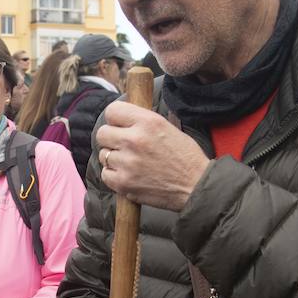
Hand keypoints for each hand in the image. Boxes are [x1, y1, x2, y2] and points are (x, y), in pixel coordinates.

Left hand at [94, 102, 209, 211]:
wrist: (196, 186)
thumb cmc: (186, 158)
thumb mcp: (168, 127)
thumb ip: (143, 121)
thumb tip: (123, 117)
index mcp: (148, 122)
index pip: (112, 111)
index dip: (114, 118)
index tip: (119, 125)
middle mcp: (135, 140)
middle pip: (102, 133)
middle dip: (111, 138)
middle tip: (123, 145)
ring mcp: (127, 163)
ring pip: (103, 155)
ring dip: (113, 158)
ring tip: (130, 162)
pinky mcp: (124, 183)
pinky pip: (106, 174)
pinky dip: (114, 175)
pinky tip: (129, 174)